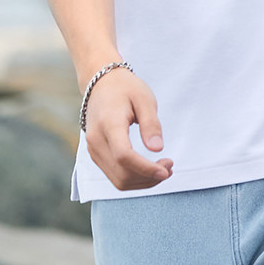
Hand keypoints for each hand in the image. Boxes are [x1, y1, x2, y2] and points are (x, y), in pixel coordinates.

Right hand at [83, 71, 173, 190]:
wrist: (102, 83)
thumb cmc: (126, 88)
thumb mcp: (144, 99)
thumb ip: (151, 124)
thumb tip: (158, 149)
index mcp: (109, 124)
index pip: (124, 156)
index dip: (145, 169)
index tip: (166, 170)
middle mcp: (96, 141)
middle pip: (121, 174)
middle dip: (148, 178)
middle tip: (170, 167)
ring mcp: (93, 149)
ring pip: (117, 180)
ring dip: (142, 181)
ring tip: (163, 169)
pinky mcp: (96, 154)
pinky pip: (114, 175)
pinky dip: (133, 178)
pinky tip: (149, 170)